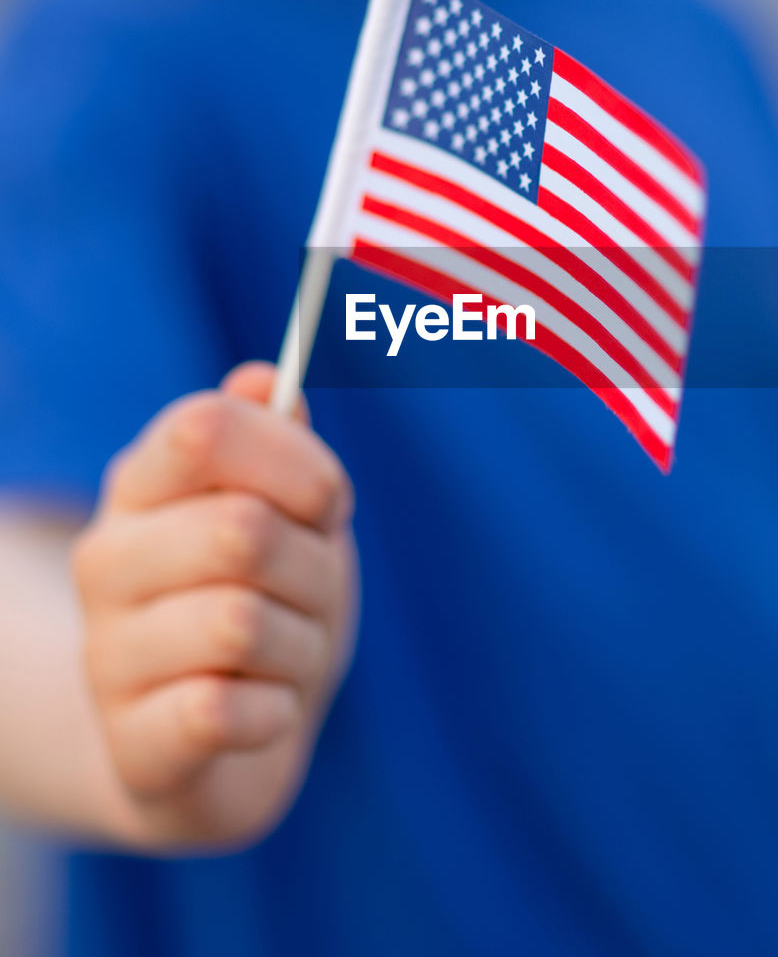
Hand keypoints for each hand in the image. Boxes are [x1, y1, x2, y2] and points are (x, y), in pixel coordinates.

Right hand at [72, 362, 357, 849]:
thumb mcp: (291, 513)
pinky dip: (274, 711)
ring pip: (244, 623)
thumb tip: (264, 377)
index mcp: (140, 486)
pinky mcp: (132, 745)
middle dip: (313, 571)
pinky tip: (260, 711)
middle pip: (243, 530)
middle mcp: (105, 561)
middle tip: (306, 598)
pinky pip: (224, 711)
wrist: (220, 742)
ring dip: (300, 647)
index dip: (294, 460)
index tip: (326, 503)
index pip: (205, 427)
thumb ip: (278, 443)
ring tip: (281, 658)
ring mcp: (106, 656)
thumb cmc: (267, 599)